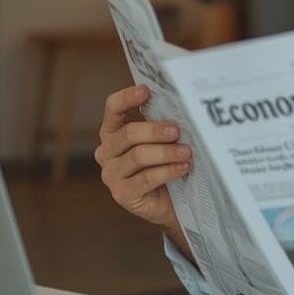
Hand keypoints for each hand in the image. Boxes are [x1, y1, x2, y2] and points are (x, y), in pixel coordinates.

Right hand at [95, 85, 190, 230]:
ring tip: (186, 152)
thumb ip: (163, 126)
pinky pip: (145, 179)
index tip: (146, 91)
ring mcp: (111, 174)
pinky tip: (183, 168)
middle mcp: (107, 152)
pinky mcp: (122, 194)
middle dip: (155, 130)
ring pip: (138, 156)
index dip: (127, 98)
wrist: (172, 203)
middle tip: (177, 131)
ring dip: (166, 152)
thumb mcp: (162, 142)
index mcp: (113, 133)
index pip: (113, 109)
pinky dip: (167, 171)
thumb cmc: (166, 165)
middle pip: (129, 133)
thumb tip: (183, 109)